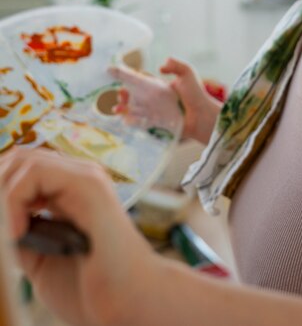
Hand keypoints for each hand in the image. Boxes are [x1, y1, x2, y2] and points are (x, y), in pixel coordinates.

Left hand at [0, 148, 154, 325]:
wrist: (129, 303)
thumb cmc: (90, 289)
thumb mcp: (39, 259)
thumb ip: (18, 234)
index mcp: (69, 192)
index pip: (22, 169)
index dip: (0, 189)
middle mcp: (78, 177)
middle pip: (20, 158)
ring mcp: (85, 177)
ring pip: (25, 160)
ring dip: (3, 193)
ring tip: (6, 230)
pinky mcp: (88, 184)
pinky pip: (36, 173)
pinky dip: (13, 199)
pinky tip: (19, 231)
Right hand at [109, 57, 222, 143]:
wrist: (203, 117)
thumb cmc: (197, 94)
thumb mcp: (187, 73)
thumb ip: (176, 65)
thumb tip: (160, 66)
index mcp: (157, 85)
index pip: (136, 78)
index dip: (123, 73)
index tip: (109, 69)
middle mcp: (152, 97)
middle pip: (130, 94)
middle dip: (121, 93)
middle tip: (120, 93)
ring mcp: (152, 111)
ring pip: (131, 108)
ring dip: (122, 107)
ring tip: (118, 107)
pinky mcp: (155, 123)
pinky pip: (138, 122)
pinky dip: (130, 121)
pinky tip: (126, 118)